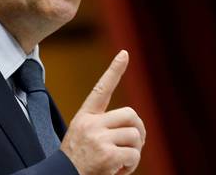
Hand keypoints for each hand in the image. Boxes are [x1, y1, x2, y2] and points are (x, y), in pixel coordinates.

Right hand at [61, 50, 145, 174]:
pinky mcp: (107, 155)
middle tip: (135, 144)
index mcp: (85, 117)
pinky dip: (132, 165)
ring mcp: (99, 139)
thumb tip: (134, 128)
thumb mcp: (83, 137)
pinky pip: (134, 154)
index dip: (114, 70)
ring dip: (134, 152)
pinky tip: (119, 171)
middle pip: (131, 114)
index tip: (125, 53)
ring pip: (135, 136)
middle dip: (139, 130)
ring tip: (121, 162)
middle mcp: (91, 124)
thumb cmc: (76, 162)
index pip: (101, 89)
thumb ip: (103, 127)